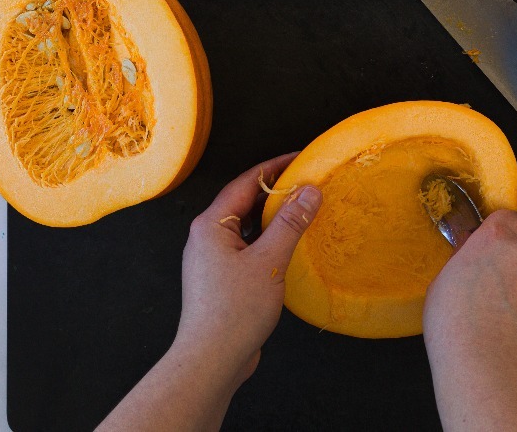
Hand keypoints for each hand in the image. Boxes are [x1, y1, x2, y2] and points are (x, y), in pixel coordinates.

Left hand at [98, 153, 321, 430]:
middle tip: (307, 183)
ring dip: (273, 218)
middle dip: (276, 192)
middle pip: (244, 202)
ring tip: (303, 211)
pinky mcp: (223, 279)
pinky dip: (269, 241)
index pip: (246, 182)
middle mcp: (207, 237)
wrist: (212, 358)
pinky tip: (290, 247)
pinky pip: (248, 248)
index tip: (301, 158)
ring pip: (247, 227)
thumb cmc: (234, 310)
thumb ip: (290, 223)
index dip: (275, 167)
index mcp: (211, 225)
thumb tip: (309, 191)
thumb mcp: (269, 260)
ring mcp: (213, 259)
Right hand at [423, 209, 516, 430]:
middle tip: (486, 295)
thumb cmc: (454, 326)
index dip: (502, 230)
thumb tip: (473, 259)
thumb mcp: (442, 281)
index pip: (510, 217)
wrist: (484, 369)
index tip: (494, 243)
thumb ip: (465, 262)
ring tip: (497, 323)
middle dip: (508, 270)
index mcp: (495, 241)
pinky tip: (511, 337)